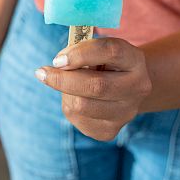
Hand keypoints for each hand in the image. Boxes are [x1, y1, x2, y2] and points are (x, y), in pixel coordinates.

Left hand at [34, 38, 151, 141]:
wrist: (123, 87)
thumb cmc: (104, 62)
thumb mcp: (97, 48)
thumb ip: (80, 50)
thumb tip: (58, 64)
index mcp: (135, 60)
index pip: (111, 51)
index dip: (81, 54)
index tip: (58, 59)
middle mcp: (137, 88)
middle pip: (96, 86)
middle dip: (63, 79)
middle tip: (41, 72)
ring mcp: (126, 113)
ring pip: (81, 105)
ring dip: (65, 92)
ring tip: (67, 84)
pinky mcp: (110, 131)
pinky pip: (77, 118)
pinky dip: (68, 105)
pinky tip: (76, 98)